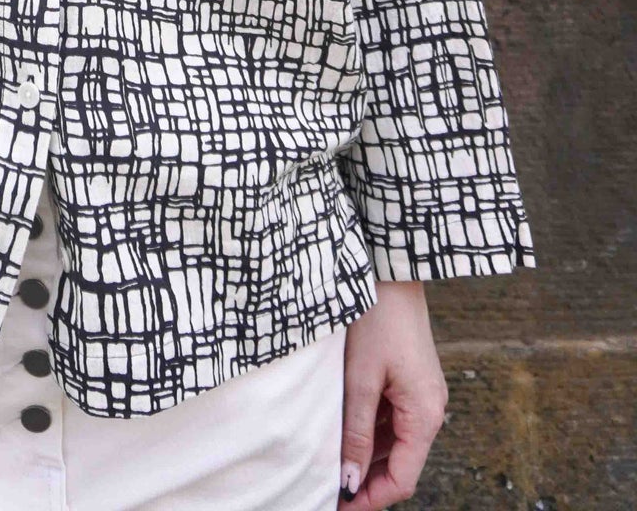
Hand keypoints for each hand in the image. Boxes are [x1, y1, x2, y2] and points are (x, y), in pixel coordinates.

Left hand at [338, 281, 448, 507]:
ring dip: (366, 456)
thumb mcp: (361, 378)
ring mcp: (421, 395)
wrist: (390, 270)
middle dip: (366, 481)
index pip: (402, 479)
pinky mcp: (410, 381)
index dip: (371, 499)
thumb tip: (347, 480)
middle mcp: (429, 410)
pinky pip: (392, 419)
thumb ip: (355, 431)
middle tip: (329, 491)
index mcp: (424, 414)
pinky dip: (369, 431)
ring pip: (394, 443)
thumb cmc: (377, 319)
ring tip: (330, 466)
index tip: (338, 507)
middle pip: (400, 465)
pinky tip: (343, 432)